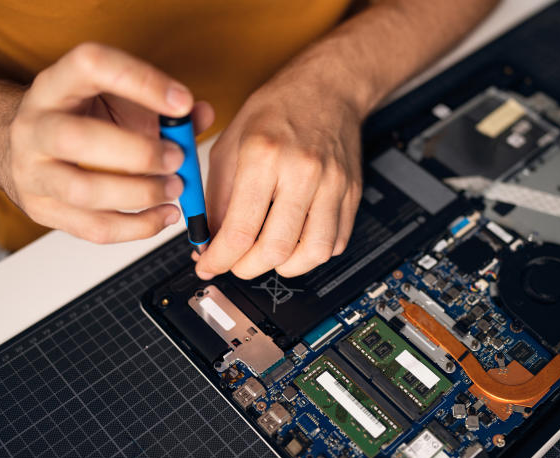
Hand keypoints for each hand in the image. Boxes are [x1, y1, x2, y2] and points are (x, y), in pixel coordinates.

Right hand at [2, 42, 213, 242]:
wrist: (26, 145)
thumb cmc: (82, 117)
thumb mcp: (117, 98)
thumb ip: (161, 106)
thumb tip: (201, 114)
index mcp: (55, 85)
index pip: (91, 65)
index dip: (141, 82)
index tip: (181, 102)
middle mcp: (34, 126)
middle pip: (76, 138)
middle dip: (138, 153)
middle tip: (177, 158)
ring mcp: (32, 171)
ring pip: (83, 191)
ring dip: (140, 194)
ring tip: (174, 189)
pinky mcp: (42, 210)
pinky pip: (93, 228)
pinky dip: (137, 227)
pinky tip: (163, 216)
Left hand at [195, 65, 362, 278]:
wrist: (328, 88)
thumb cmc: (277, 110)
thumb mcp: (230, 144)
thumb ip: (216, 197)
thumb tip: (208, 240)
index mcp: (263, 155)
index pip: (240, 230)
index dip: (220, 259)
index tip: (209, 265)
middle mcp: (302, 171)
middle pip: (276, 249)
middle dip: (247, 268)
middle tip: (236, 264)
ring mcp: (333, 184)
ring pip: (312, 254)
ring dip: (284, 268)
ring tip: (268, 256)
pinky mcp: (351, 193)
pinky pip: (335, 243)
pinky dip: (312, 253)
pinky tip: (297, 241)